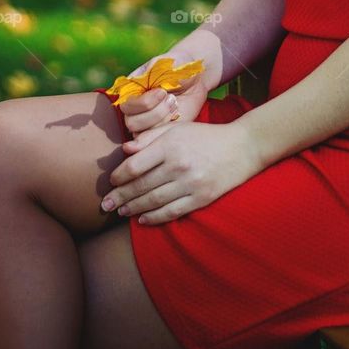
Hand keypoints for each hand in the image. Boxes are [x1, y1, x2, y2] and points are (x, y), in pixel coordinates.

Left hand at [101, 117, 259, 223]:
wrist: (242, 147)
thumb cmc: (206, 136)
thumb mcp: (179, 128)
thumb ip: (151, 137)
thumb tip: (125, 150)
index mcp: (171, 144)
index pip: (135, 165)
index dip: (119, 177)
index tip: (112, 182)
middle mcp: (179, 164)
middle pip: (141, 186)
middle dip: (120, 197)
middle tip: (106, 205)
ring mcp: (190, 183)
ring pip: (153, 201)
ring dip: (133, 209)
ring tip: (121, 212)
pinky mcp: (201, 198)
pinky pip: (171, 212)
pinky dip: (154, 218)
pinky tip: (142, 220)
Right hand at [119, 46, 210, 137]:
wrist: (195, 77)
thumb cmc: (177, 66)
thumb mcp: (163, 63)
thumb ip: (149, 71)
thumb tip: (136, 81)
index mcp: (130, 91)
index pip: (125, 106)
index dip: (144, 103)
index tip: (163, 91)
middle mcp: (134, 109)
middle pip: (132, 123)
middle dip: (155, 113)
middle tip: (172, 99)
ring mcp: (145, 122)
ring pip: (143, 134)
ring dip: (163, 119)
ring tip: (175, 104)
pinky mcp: (158, 131)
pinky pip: (156, 139)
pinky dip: (168, 128)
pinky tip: (177, 114)